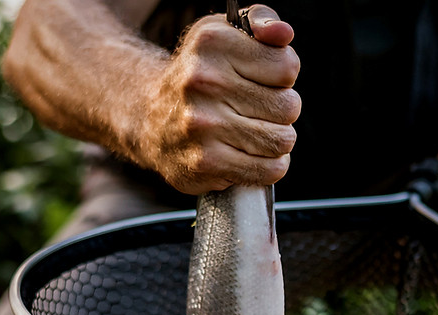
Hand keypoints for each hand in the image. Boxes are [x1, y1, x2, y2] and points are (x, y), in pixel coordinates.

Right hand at [137, 4, 300, 193]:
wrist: (150, 119)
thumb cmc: (199, 76)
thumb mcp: (223, 33)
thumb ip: (260, 21)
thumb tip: (284, 35)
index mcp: (213, 44)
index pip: (287, 68)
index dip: (283, 78)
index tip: (264, 81)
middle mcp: (204, 82)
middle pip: (288, 107)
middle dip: (282, 112)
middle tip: (259, 112)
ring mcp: (203, 126)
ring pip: (281, 141)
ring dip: (277, 141)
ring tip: (257, 134)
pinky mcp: (206, 162)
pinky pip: (268, 170)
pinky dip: (270, 167)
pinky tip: (253, 156)